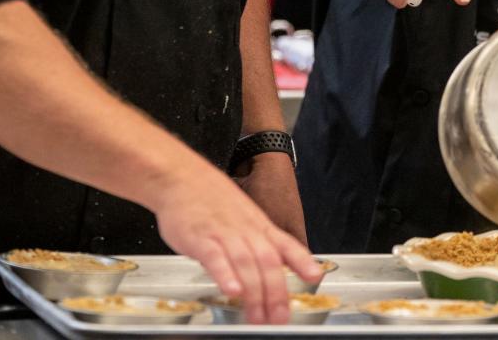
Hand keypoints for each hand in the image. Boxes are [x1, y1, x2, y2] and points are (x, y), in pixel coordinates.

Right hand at [152, 163, 321, 324]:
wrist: (182, 178)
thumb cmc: (211, 201)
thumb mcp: (244, 217)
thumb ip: (259, 241)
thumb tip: (276, 264)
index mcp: (258, 226)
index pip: (285, 244)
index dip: (302, 261)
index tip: (315, 277)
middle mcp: (246, 230)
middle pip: (268, 262)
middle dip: (276, 293)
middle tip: (280, 318)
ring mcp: (224, 233)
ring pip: (245, 263)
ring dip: (254, 292)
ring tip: (258, 316)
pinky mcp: (200, 237)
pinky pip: (215, 257)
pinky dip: (225, 274)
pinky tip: (232, 291)